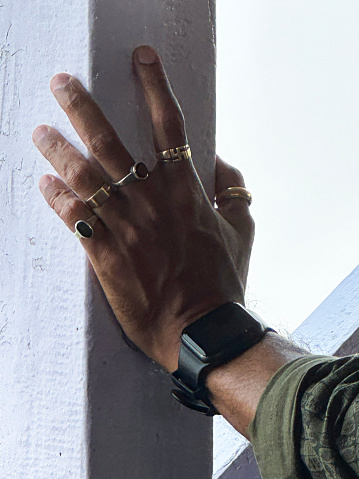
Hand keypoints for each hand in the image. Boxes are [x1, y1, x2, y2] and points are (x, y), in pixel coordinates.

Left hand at [32, 45, 253, 372]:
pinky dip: (56, 197)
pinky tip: (44, 183)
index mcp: (186, 190)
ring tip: (39, 131)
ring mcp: (125, 226)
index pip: (168, 124)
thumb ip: (235, 190)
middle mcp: (151, 200)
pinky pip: (73, 218)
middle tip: (61, 83)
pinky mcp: (105, 254)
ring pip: (83, 175)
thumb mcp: (242, 230)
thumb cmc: (222, 280)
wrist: (200, 328)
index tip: (141, 58)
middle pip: (109, 141)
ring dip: (57, 148)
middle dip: (82, 105)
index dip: (154, 85)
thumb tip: (222, 162)